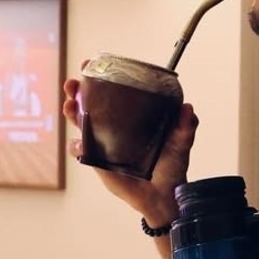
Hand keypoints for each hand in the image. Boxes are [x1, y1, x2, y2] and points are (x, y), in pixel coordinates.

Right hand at [62, 60, 198, 225]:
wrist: (164, 194)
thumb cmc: (171, 164)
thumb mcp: (181, 142)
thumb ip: (186, 126)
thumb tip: (188, 109)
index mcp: (130, 115)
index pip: (110, 91)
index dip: (98, 77)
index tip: (90, 64)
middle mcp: (113, 126)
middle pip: (87, 103)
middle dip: (75, 91)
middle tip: (73, 84)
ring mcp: (103, 143)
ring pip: (80, 123)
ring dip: (71, 112)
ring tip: (70, 106)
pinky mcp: (98, 162)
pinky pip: (81, 152)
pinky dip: (77, 146)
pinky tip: (81, 144)